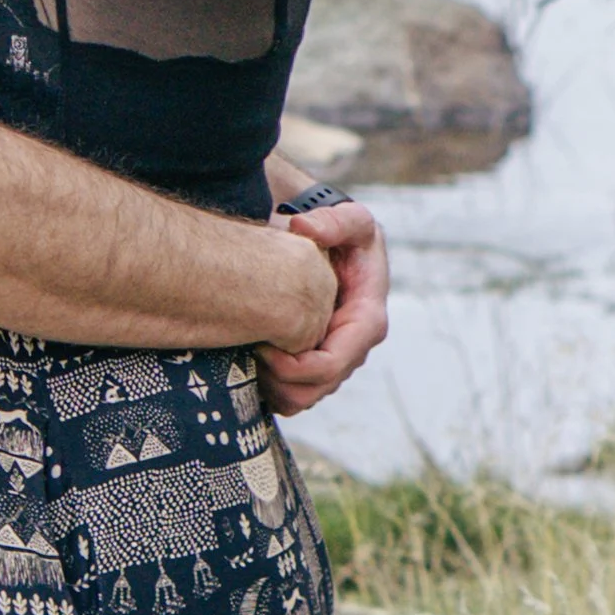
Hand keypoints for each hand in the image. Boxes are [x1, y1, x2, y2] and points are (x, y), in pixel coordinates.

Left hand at [256, 198, 388, 416]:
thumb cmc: (342, 232)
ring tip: (248, 365)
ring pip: (309, 395)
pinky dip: (277, 390)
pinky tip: (254, 370)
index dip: (300, 366)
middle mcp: (356, 345)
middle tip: (249, 358)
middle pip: (321, 386)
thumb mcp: (348, 219)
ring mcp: (339, 356)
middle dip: (284, 383)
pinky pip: (300, 391)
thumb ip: (333, 221)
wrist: (334, 242)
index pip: (336, 361)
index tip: (265, 349)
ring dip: (278, 391)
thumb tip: (307, 230)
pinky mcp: (322, 360)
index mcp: (367, 319)